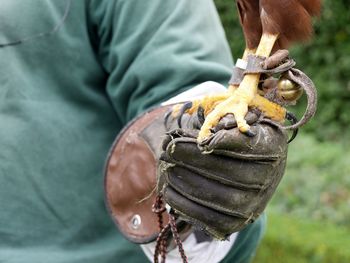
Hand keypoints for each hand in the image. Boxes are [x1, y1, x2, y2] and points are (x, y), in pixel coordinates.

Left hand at [157, 110, 287, 239]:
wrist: (254, 172)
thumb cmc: (241, 140)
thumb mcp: (242, 122)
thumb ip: (228, 122)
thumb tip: (207, 137)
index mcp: (271, 149)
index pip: (244, 145)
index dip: (221, 142)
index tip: (200, 138)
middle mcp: (265, 181)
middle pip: (223, 170)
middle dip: (190, 158)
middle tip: (168, 148)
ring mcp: (250, 206)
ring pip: (211, 194)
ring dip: (183, 179)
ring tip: (166, 167)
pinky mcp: (233, 223)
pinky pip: (204, 217)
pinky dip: (182, 203)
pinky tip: (168, 188)